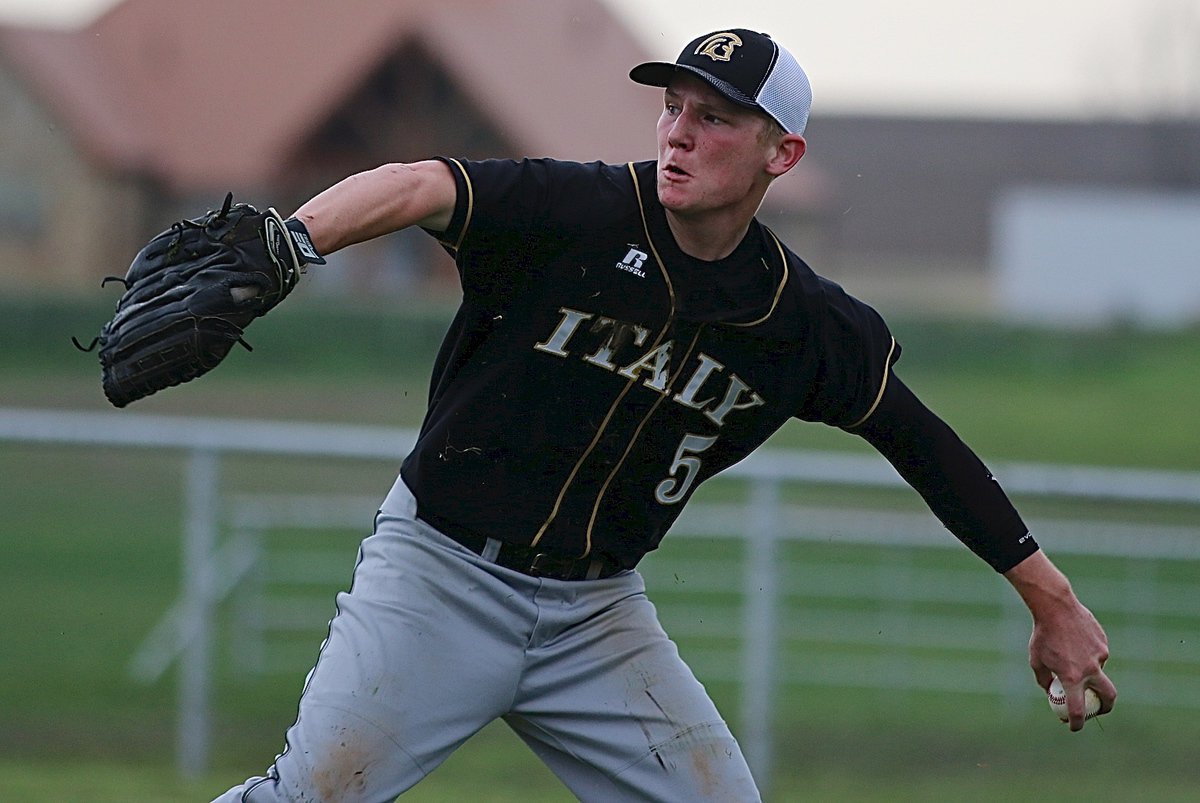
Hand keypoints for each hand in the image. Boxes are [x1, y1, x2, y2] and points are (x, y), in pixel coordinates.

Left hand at [1004, 550, 1116, 730]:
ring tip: (1070, 651)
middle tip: (1098, 709)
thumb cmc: (1042, 635)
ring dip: (1089, 669)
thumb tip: (1051, 692)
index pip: (1078, 709)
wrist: (1056, 607)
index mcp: (1072, 677)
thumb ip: (1045, 680)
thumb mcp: (1036, 660)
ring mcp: (1100, 656)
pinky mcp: (1104, 643)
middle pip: (1108, 697)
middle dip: (1106, 707)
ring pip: (1098, 670)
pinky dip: (1089, 654)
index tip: (1073, 726)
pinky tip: (1075, 640)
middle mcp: (1090, 669)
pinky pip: (1098, 654)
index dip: (1076, 722)